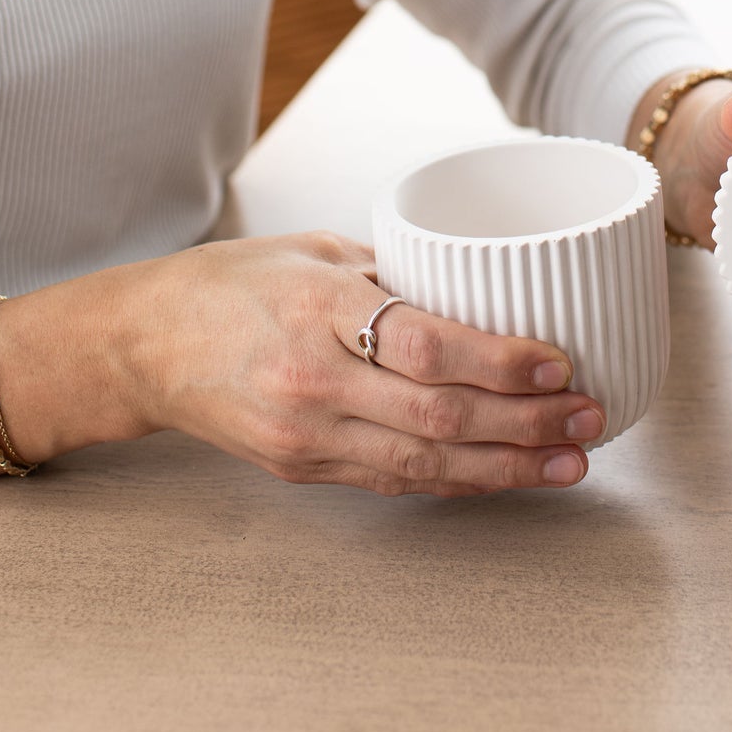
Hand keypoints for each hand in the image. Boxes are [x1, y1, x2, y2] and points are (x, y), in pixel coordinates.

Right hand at [113, 231, 604, 495]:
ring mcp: (306, 435)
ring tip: (570, 460)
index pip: (426, 345)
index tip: (559, 363)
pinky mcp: (302, 468)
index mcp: (320, 310)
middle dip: (526, 423)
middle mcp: (313, 381)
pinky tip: (506, 475)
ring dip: (507, 466)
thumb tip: (484, 284)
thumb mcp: (315, 250)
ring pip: (424, 464)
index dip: (501, 363)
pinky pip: (393, 480)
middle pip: (439, 416)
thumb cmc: (232, 282)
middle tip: (589, 418)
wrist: (143, 345)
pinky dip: (457, 481)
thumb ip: (394, 271)